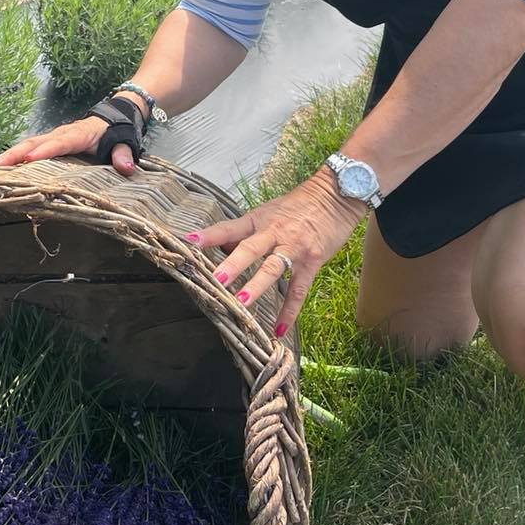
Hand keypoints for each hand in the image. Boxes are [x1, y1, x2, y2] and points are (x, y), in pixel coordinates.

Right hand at [0, 117, 137, 175]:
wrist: (116, 115)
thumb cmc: (117, 130)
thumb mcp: (125, 141)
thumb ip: (124, 154)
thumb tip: (126, 167)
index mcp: (79, 134)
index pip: (61, 143)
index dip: (45, 150)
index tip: (29, 158)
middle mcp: (62, 134)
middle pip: (34, 143)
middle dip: (14, 155)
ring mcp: (53, 138)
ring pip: (27, 145)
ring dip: (8, 157)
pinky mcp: (49, 143)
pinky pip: (29, 149)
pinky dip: (13, 158)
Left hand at [186, 170, 365, 336]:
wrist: (336, 195)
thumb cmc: (298, 205)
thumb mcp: (267, 212)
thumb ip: (244, 232)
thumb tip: (218, 246)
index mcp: (258, 220)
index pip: (229, 227)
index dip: (210, 234)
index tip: (189, 242)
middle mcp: (274, 232)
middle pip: (250, 248)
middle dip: (232, 264)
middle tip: (215, 280)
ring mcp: (294, 247)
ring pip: (273, 268)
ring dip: (256, 286)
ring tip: (241, 303)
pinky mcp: (312, 261)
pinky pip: (298, 289)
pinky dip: (289, 310)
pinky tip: (278, 329)